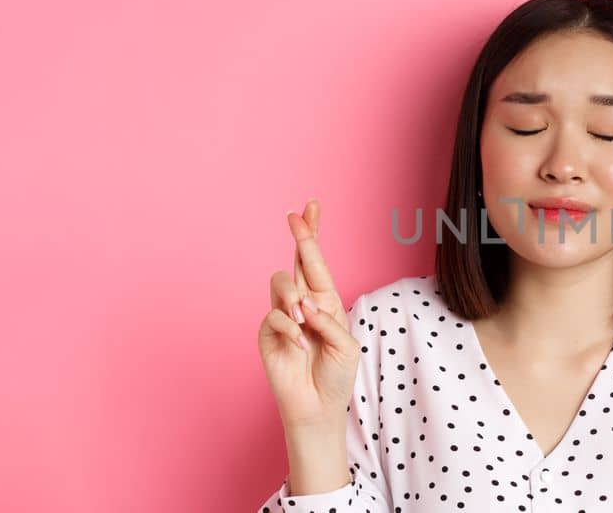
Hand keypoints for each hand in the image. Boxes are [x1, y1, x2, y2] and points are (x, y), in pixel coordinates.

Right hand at [257, 199, 362, 429]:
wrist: (317, 405)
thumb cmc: (336, 375)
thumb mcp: (345, 345)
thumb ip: (326, 320)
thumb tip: (303, 302)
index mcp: (326, 300)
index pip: (317, 262)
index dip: (311, 234)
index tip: (310, 206)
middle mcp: (303, 302)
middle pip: (296, 260)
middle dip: (299, 236)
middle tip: (294, 217)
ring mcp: (283, 315)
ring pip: (281, 282)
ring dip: (293, 297)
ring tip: (304, 321)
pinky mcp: (268, 332)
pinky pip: (274, 316)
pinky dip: (289, 328)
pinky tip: (299, 345)